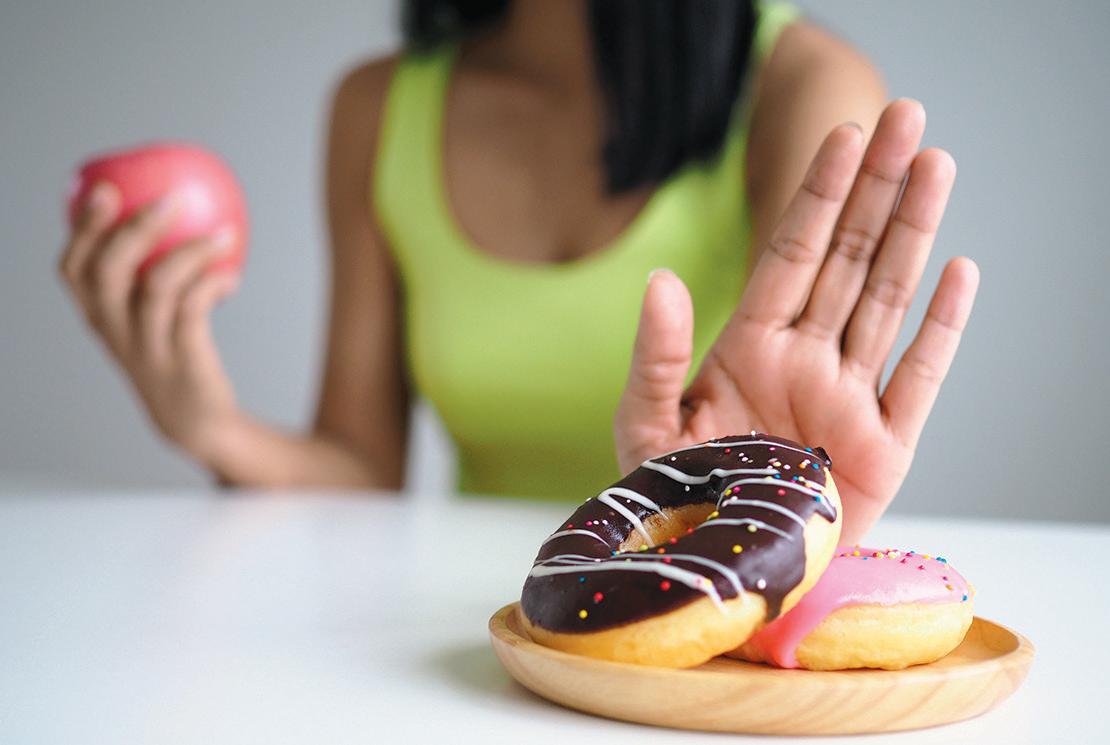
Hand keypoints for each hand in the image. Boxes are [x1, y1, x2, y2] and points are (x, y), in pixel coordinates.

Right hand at [58, 183, 242, 461]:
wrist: (196, 422)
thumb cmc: (176, 354)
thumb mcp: (151, 318)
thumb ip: (150, 274)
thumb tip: (178, 211)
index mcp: (100, 317)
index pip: (73, 269)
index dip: (83, 228)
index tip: (105, 188)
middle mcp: (115, 331)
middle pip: (107, 271)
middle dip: (135, 227)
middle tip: (172, 198)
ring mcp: (147, 348)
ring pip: (157, 286)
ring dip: (193, 251)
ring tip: (225, 233)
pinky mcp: (182, 361)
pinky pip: (194, 310)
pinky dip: (213, 284)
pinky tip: (232, 274)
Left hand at [614, 100, 978, 543]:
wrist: (714, 571)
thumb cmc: (674, 502)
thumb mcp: (646, 427)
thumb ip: (655, 356)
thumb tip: (661, 280)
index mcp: (749, 347)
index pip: (790, 253)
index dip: (818, 194)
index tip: (843, 136)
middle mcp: (805, 360)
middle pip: (848, 258)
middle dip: (876, 189)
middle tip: (907, 118)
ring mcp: (848, 399)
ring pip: (887, 300)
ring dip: (913, 233)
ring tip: (936, 165)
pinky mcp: (884, 448)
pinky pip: (919, 378)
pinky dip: (941, 329)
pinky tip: (960, 272)